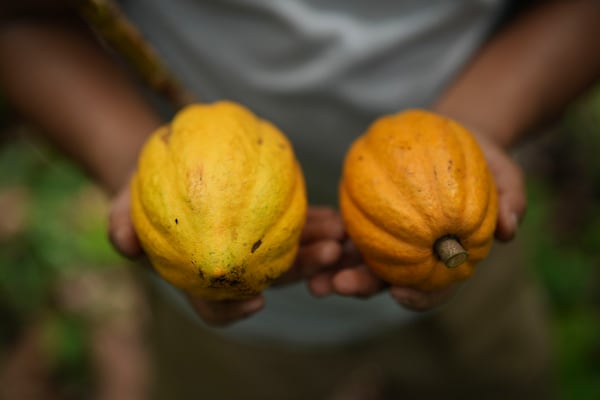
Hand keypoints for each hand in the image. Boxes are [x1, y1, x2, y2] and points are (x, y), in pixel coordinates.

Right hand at [108, 184, 346, 325]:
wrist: (161, 169)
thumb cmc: (140, 195)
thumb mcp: (120, 206)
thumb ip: (120, 226)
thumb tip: (126, 244)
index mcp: (199, 278)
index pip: (216, 307)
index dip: (234, 311)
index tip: (256, 301)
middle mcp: (231, 268)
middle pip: (268, 280)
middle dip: (300, 272)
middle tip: (325, 255)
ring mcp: (253, 246)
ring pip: (290, 255)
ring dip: (318, 248)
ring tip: (339, 233)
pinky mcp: (267, 221)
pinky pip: (294, 224)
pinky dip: (315, 221)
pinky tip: (333, 213)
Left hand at [308, 135, 526, 311]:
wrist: (455, 135)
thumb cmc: (485, 161)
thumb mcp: (506, 175)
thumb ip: (511, 201)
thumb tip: (508, 230)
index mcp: (446, 260)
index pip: (434, 288)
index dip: (419, 297)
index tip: (399, 293)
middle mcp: (413, 256)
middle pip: (387, 281)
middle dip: (362, 287)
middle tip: (339, 284)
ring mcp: (387, 238)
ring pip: (359, 261)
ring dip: (334, 272)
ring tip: (313, 279)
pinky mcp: (368, 216)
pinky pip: (346, 229)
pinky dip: (330, 237)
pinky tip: (314, 236)